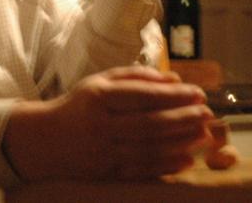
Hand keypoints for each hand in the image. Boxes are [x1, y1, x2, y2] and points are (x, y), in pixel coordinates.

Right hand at [2, 66, 213, 181]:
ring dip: (180, 142)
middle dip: (183, 119)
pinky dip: (166, 166)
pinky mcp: (105, 174)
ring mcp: (102, 152)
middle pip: (149, 124)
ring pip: (148, 149)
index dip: (174, 95)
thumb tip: (174, 79)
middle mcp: (100, 126)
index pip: (143, 96)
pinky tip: (186, 159)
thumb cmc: (79, 105)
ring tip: (203, 134)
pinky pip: (141, 170)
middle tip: (207, 114)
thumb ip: (137, 77)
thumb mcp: (101, 82)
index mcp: (98, 97)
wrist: (44, 140)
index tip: (198, 93)